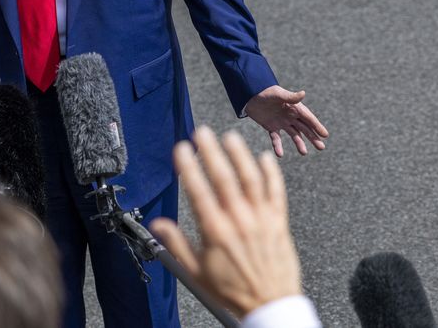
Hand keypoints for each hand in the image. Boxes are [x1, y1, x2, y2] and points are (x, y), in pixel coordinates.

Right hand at [150, 128, 302, 317]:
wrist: (269, 304)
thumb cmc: (232, 291)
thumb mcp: (196, 272)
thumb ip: (176, 245)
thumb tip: (157, 224)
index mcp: (216, 233)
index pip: (199, 192)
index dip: (188, 168)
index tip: (181, 149)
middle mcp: (239, 221)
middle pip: (225, 178)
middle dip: (212, 152)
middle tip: (203, 133)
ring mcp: (262, 220)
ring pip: (252, 179)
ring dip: (240, 155)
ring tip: (231, 137)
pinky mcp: (279, 222)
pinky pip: (276, 192)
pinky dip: (271, 173)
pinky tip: (264, 158)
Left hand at [243, 86, 327, 156]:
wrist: (249, 93)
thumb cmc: (265, 91)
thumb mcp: (278, 94)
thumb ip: (290, 96)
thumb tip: (303, 93)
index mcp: (294, 107)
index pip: (308, 118)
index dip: (317, 126)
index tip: (325, 135)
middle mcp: (290, 115)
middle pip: (304, 128)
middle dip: (313, 137)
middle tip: (321, 147)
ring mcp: (281, 122)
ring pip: (293, 134)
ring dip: (299, 143)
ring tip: (304, 153)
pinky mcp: (270, 126)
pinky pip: (276, 138)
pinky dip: (278, 146)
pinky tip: (280, 154)